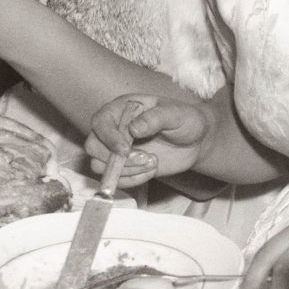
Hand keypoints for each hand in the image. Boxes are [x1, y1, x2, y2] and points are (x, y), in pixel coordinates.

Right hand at [86, 91, 214, 190]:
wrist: (196, 141)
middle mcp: (114, 128)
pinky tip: (152, 170)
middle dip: (116, 158)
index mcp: (122, 108)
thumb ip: (156, 118)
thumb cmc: (185, 120)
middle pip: (93, 146)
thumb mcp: (176, 114)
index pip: (100, 122)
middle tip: (146, 158)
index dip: (108, 137)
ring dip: (126, 170)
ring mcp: (116, 149)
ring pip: (100, 166)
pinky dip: (133, 180)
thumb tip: (133, 128)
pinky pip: (116, 179)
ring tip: (153, 162)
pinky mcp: (124, 167)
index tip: (125, 149)